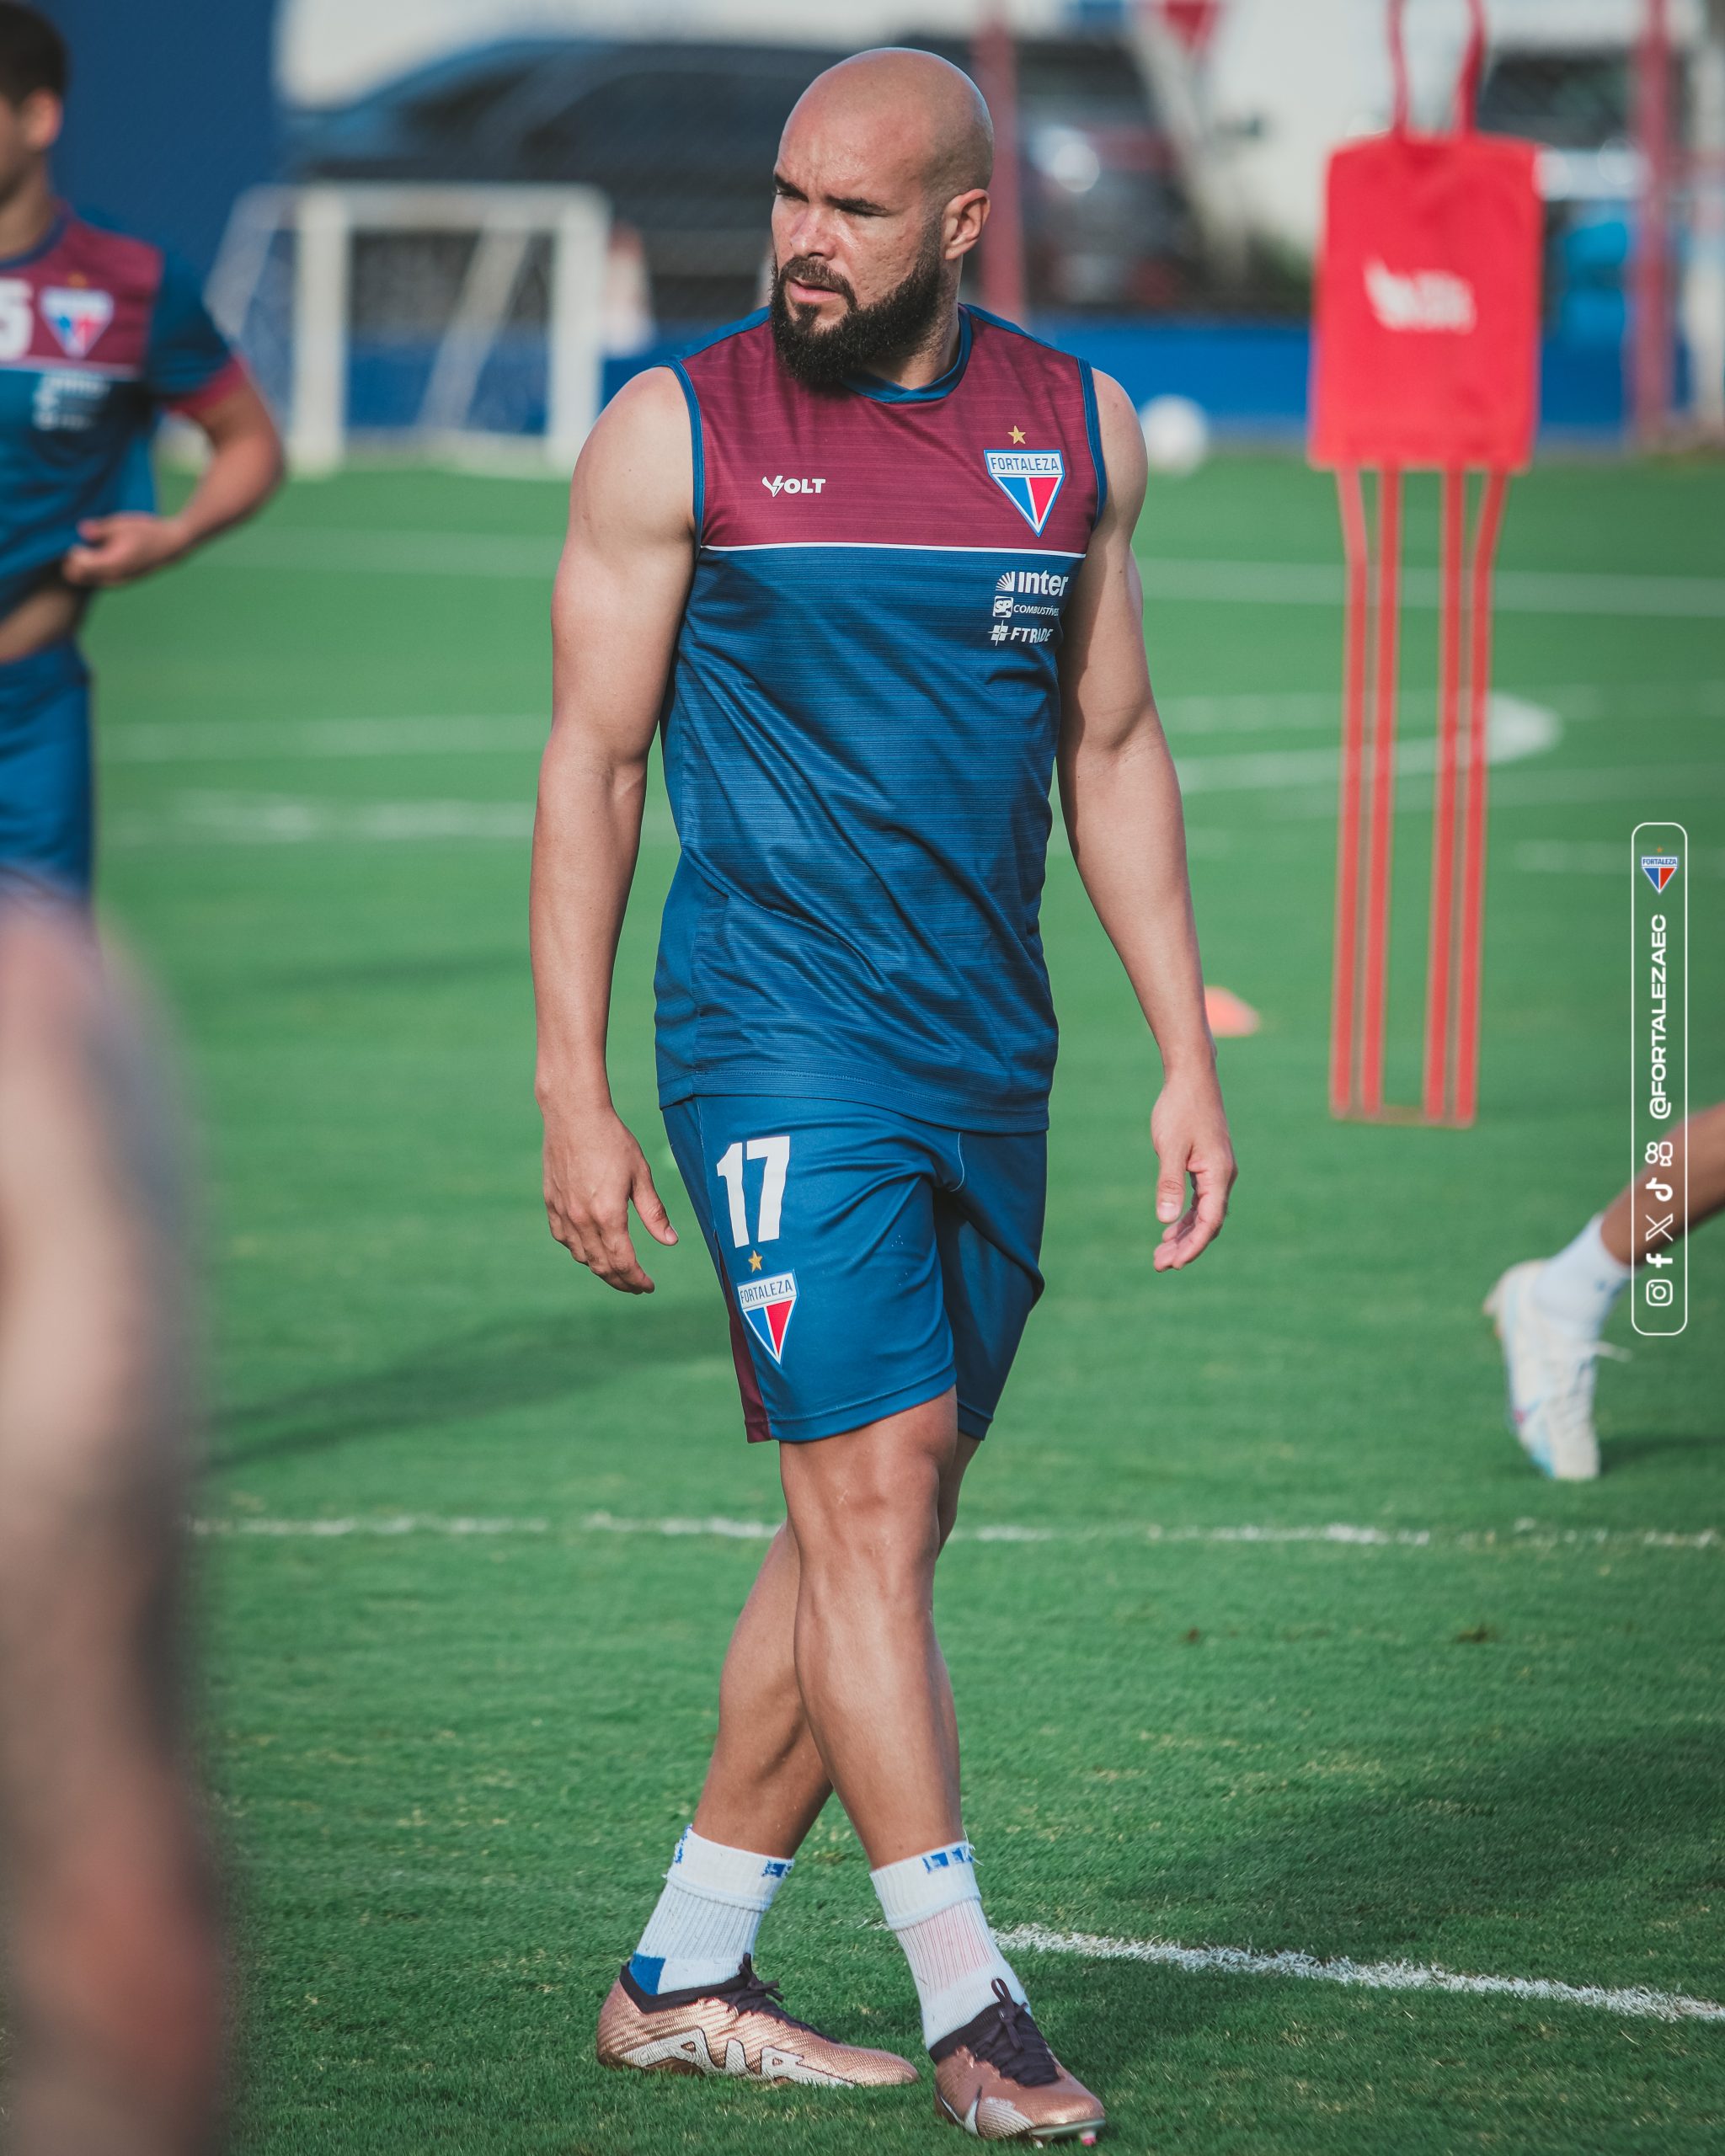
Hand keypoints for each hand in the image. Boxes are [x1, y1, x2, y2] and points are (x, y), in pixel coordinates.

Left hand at [62, 513, 191, 587]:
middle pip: (76, 577)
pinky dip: (93, 571)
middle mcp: (112, 578)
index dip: (73, 552)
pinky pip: (97, 580)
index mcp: (111, 563)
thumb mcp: (121, 523)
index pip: (76, 566)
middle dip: (73, 562)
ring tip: (92, 549)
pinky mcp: (121, 582)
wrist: (172, 546)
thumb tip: (80, 530)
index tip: (80, 540)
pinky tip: (102, 555)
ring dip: (83, 568)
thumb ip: (99, 529)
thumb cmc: (148, 531)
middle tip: (82, 545)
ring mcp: (117, 582)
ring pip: (86, 581)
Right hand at [542, 1097, 676, 1293]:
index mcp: (608, 1214)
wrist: (574, 1115)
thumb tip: (670, 1242)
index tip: (648, 1286)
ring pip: (581, 1255)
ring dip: (600, 1268)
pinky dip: (579, 1249)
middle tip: (636, 1286)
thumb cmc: (612, 1140)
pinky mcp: (551, 1203)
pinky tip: (589, 1248)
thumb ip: (654, 1212)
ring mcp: (563, 1212)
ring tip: (617, 1269)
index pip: (623, 1262)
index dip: (636, 1280)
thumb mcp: (641, 1175)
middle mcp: (582, 1219)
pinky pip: (563, 1238)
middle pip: (601, 1266)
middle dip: (620, 1281)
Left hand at [1150, 1067, 1235, 1271]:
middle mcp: (1223, 1176)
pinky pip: (1200, 1201)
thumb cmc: (1180, 1108)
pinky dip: (1185, 1217)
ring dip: (1184, 1234)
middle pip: (1208, 1223)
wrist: (1191, 1077)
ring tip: (1160, 1254)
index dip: (1194, 1245)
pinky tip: (1169, 1229)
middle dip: (1185, 1246)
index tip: (1175, 1263)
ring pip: (1203, 1214)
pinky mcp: (1207, 1166)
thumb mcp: (1170, 1147)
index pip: (1210, 1221)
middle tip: (1159, 1265)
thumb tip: (1165, 1219)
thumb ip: (1169, 1183)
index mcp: (1219, 1174)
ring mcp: (1216, 1172)